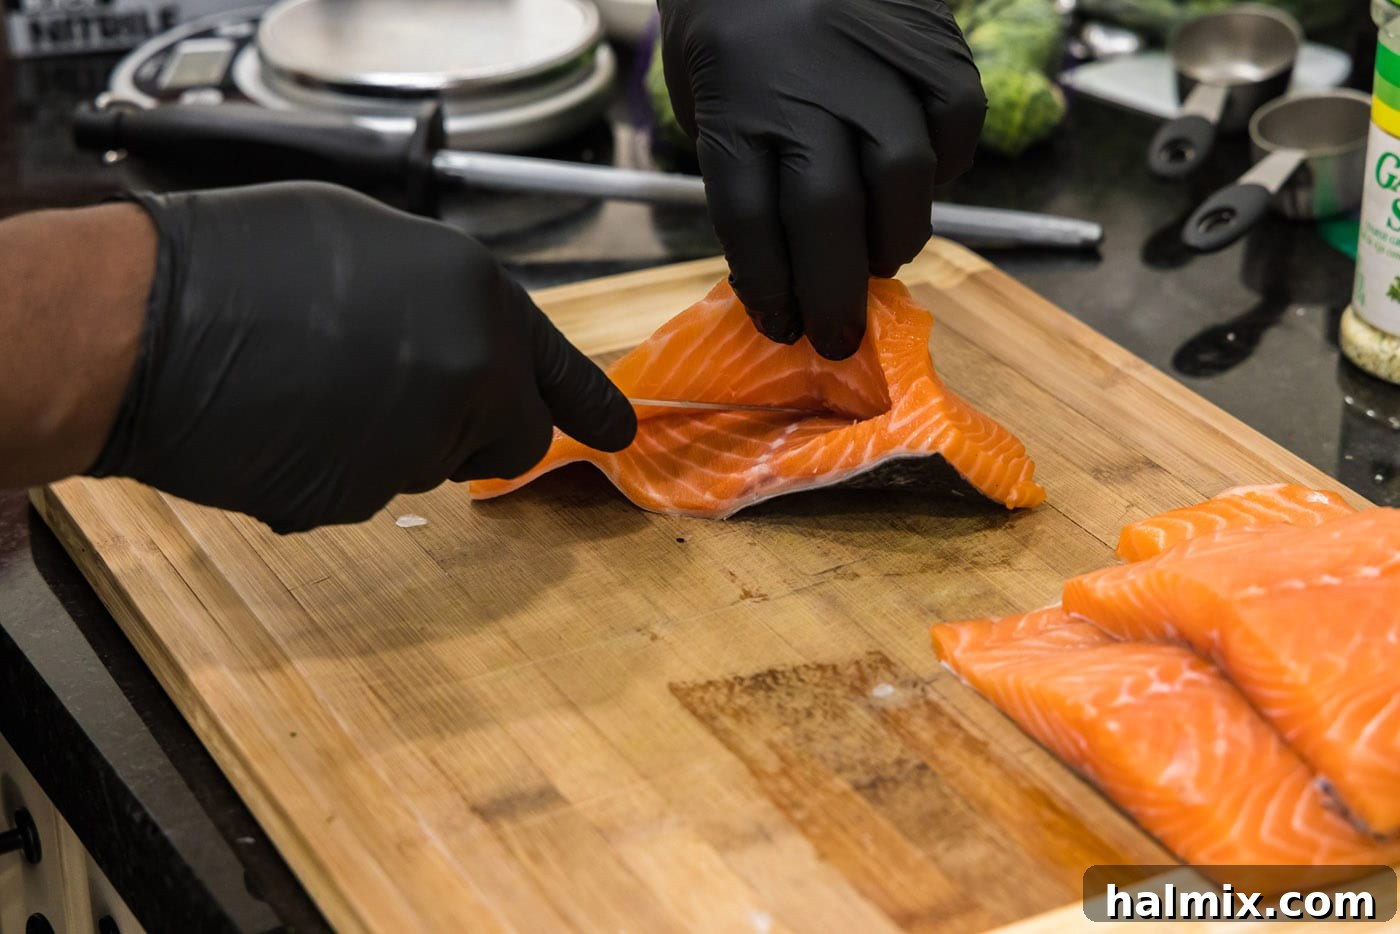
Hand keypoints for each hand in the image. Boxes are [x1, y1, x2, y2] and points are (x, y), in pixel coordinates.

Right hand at [90, 182, 636, 532]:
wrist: (149, 322)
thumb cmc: (248, 257)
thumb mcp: (373, 241)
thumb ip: (444, 299)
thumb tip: (464, 334)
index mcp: (481, 300)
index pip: (560, 376)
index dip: (590, 407)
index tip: (619, 435)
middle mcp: (471, 376)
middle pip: (511, 439)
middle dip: (475, 432)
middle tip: (402, 395)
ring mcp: (419, 445)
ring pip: (432, 464)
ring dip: (394, 441)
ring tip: (314, 384)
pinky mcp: (361, 498)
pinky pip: (367, 489)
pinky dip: (338, 469)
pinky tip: (289, 423)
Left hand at [658, 0, 985, 359]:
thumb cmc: (733, 36)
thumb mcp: (710, 104)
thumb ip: (747, 179)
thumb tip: (787, 274)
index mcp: (734, 104)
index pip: (751, 219)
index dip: (769, 288)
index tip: (783, 326)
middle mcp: (803, 84)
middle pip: (825, 210)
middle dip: (833, 292)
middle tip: (838, 337)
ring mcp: (872, 59)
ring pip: (901, 173)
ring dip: (893, 238)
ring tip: (878, 260)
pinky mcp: (930, 39)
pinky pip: (956, 119)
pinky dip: (947, 165)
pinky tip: (920, 182)